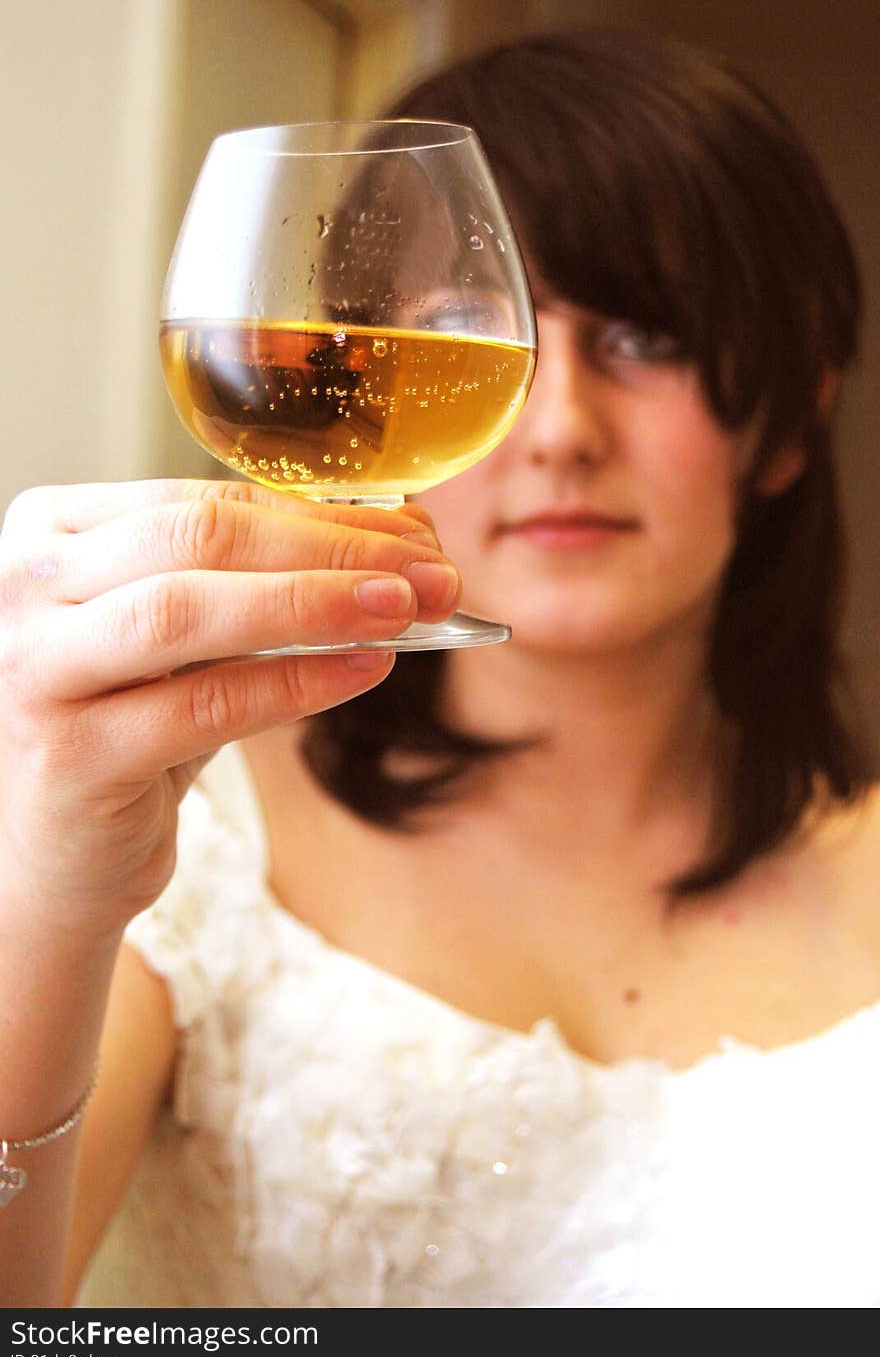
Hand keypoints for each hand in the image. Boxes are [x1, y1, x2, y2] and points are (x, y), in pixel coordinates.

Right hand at [0, 479, 459, 936]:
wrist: (60, 854)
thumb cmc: (133, 725)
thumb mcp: (190, 639)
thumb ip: (263, 584)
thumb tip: (401, 542)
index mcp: (53, 528)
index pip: (205, 502)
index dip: (321, 515)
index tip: (417, 535)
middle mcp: (24, 584)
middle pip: (198, 539)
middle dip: (331, 550)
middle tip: (431, 573)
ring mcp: (36, 668)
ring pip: (187, 610)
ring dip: (313, 605)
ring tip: (405, 612)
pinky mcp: (69, 754)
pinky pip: (200, 705)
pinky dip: (293, 685)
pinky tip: (363, 672)